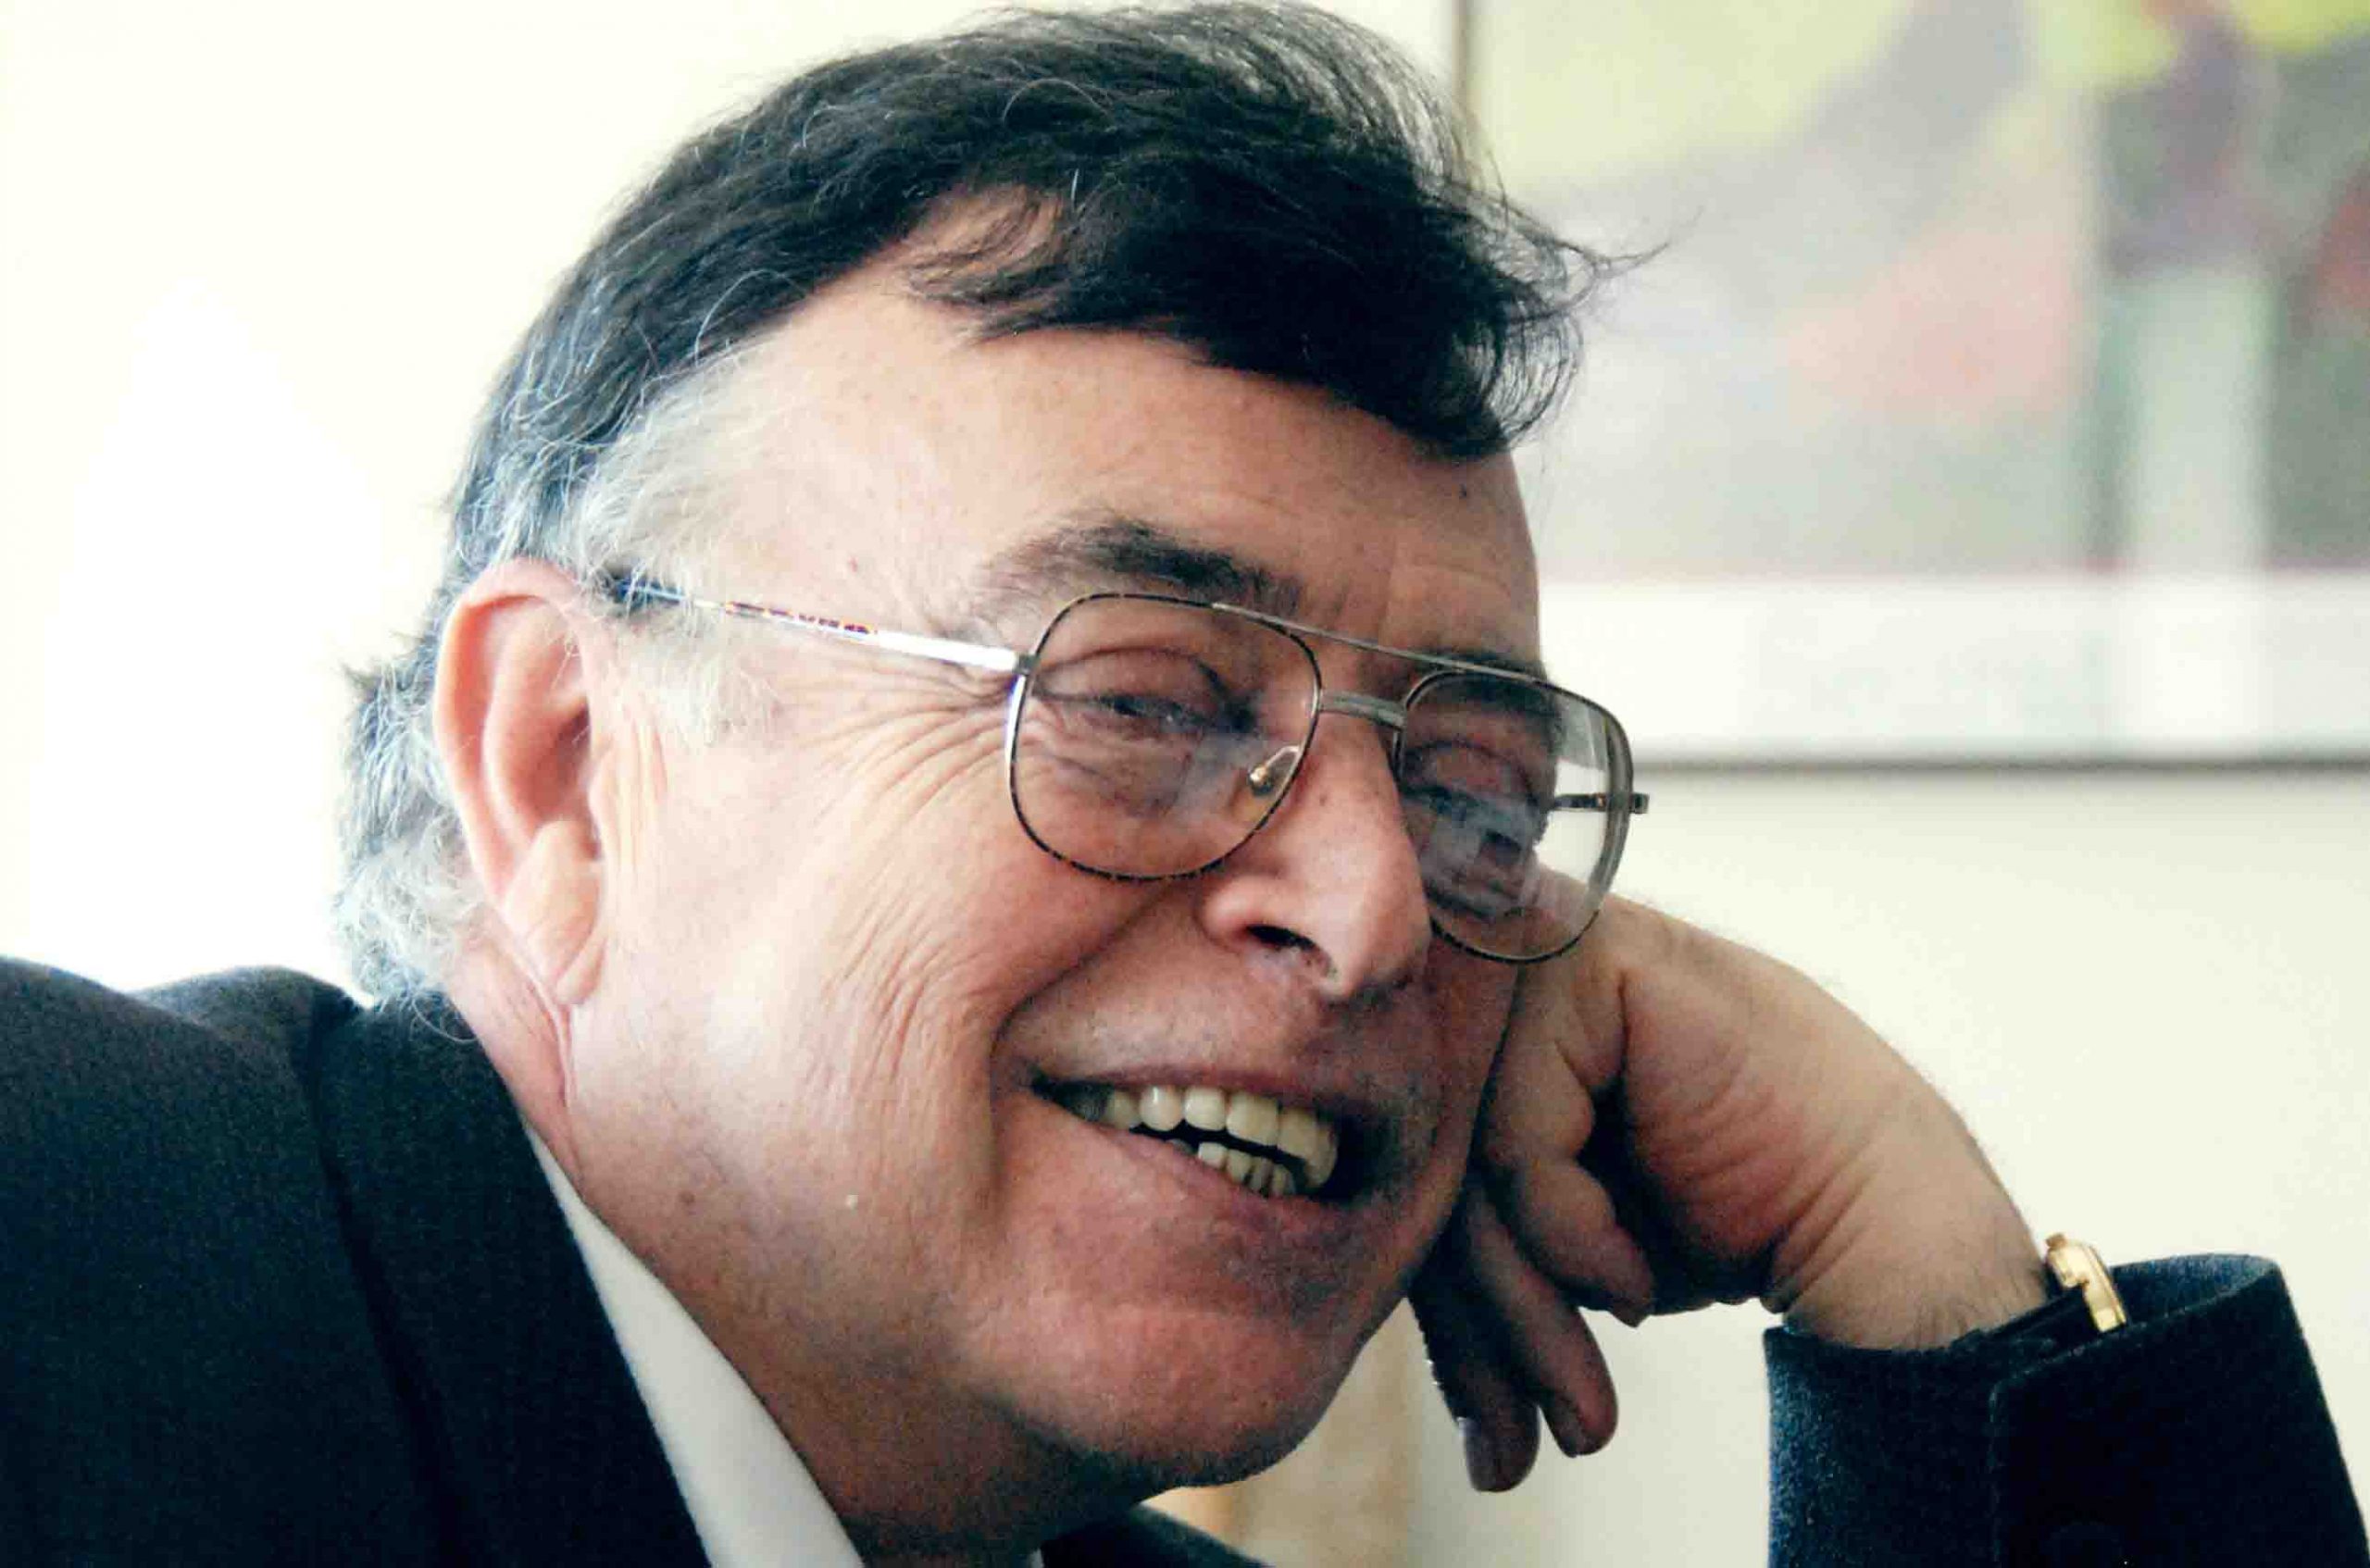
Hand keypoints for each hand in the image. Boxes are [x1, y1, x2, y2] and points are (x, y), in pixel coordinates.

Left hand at [1410, 898, 2046, 1489]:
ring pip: (1462, 1159)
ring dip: (1522, 1312)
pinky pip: (1518, 1136)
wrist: (1887, 1225)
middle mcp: (1509, 975)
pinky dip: (1571, 1235)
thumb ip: (1470, 1225)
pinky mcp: (1591, 964)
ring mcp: (1549, 953)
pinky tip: (1634, 1284)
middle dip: (1478, 1333)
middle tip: (1513, 1451)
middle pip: (1429, 1166)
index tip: (1490, 1436)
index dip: (1445, 1313)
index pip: (1414, 1168)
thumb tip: (1347, 1288)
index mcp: (1491, 1027)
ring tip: (1579, 1411)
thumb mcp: (1567, 1234)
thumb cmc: (1734, 1217)